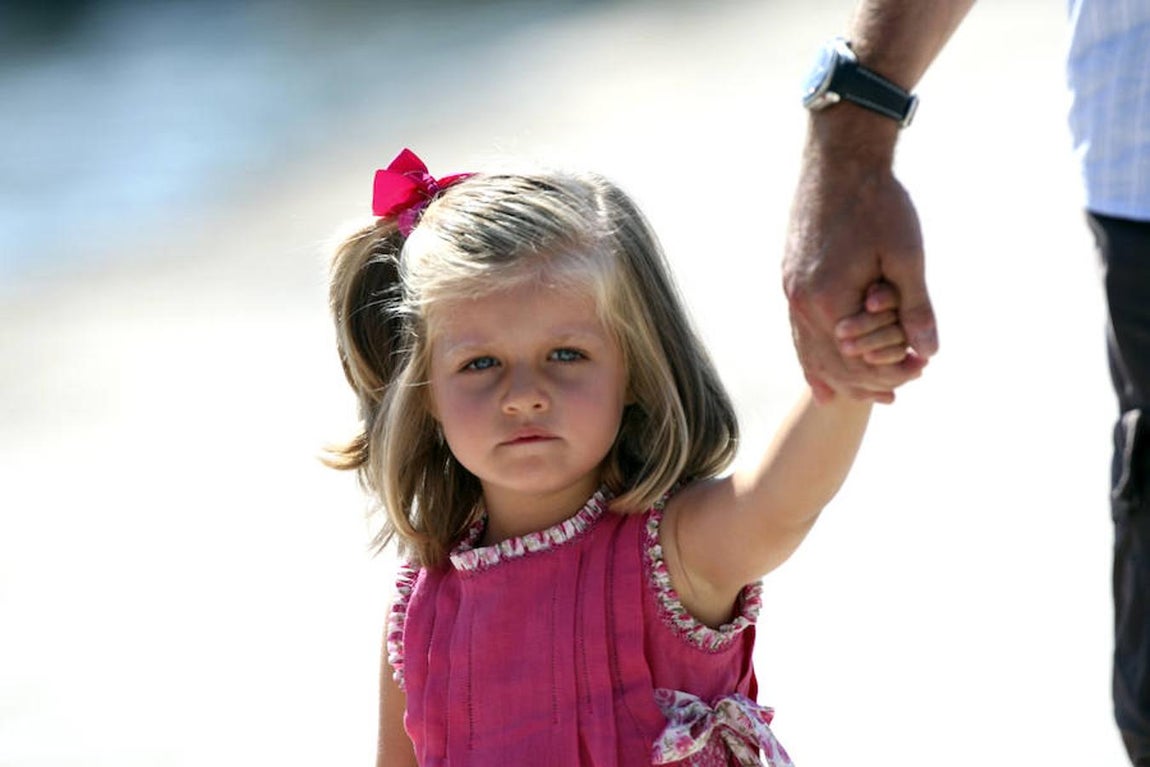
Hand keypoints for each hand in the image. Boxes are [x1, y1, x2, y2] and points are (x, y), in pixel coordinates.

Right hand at [782, 115, 936, 403]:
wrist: (839, 158)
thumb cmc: (878, 202)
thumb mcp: (906, 256)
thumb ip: (915, 307)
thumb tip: (929, 352)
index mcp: (830, 301)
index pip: (857, 360)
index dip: (889, 372)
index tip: (918, 374)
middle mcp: (802, 303)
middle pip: (829, 363)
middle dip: (863, 381)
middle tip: (895, 393)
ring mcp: (791, 291)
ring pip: (808, 350)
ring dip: (833, 374)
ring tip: (853, 397)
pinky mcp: (791, 278)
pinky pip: (797, 330)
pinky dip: (810, 355)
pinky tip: (817, 370)